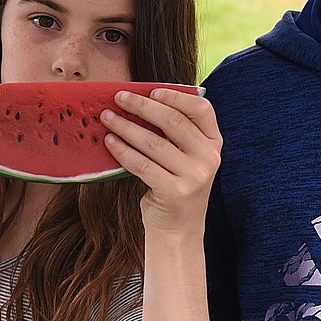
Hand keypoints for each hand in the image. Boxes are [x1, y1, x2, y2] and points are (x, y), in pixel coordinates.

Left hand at [101, 89, 221, 237]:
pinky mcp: (174, 192)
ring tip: (107, 117)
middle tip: (119, 98)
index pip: (201, 109)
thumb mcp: (186, 157)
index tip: (151, 91)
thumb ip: (176, 132)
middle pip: (173, 121)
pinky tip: (109, 141)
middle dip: (142, 106)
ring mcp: (194, 176)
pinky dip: (122, 150)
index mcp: (214, 143)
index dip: (176, 96)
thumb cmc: (176, 185)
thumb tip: (141, 99)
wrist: (178, 229)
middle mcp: (209, 158)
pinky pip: (141, 164)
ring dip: (125, 126)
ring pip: (153, 142)